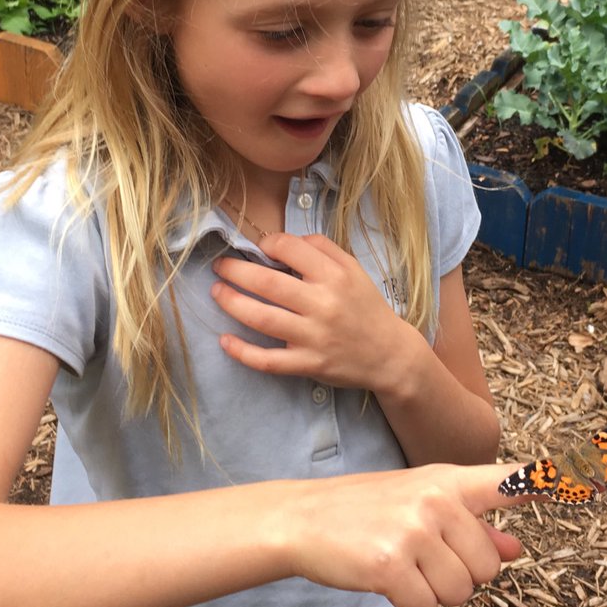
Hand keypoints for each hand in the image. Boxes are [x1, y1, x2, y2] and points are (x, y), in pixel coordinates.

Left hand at [211, 232, 404, 389]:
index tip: (259, 247)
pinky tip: (224, 341)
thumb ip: (322, 248)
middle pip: (268, 283)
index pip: (291, 249)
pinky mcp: (308, 365)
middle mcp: (323, 305)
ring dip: (232, 303)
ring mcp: (314, 337)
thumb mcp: (353, 268)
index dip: (268, 243)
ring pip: (262, 319)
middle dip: (236, 271)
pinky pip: (269, 361)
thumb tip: (283, 241)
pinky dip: (243, 352)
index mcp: (335, 276)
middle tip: (219, 266)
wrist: (390, 354)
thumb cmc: (366, 306)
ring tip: (216, 292)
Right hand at [276, 461, 525, 606]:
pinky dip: (410, 605)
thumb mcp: (421, 503)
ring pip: (462, 592)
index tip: (584, 473)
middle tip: (422, 555)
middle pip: (489, 566)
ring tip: (404, 565)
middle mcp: (436, 500)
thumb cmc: (367, 510)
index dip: (545, 480)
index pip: (506, 480)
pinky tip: (387, 579)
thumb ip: (473, 524)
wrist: (303, 518)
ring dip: (436, 593)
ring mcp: (413, 530)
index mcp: (447, 480)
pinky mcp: (390, 563)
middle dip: (460, 573)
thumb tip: (517, 547)